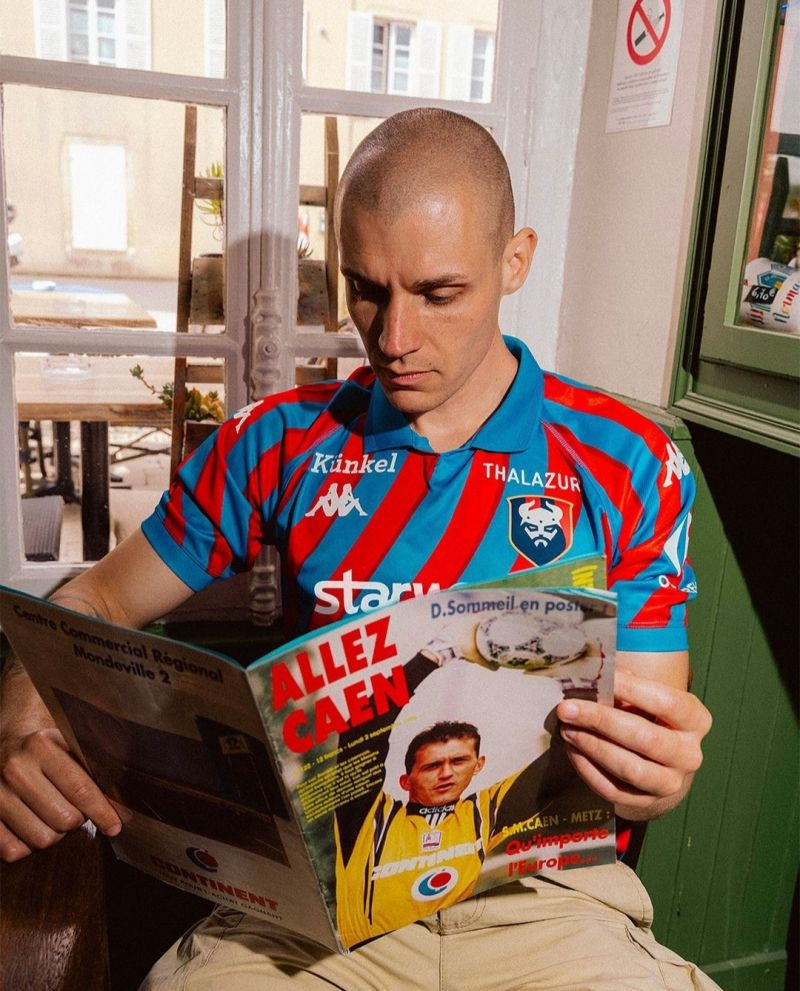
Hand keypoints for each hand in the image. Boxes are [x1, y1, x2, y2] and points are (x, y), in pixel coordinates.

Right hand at [1, 695, 120, 862]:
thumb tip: (120, 795)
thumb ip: (90, 760)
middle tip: (78, 810)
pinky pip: (13, 851)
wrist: (1, 738)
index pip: (80, 789)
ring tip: (55, 814)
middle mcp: (14, 770)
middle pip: (64, 819)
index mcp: (39, 746)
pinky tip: (34, 826)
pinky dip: (29, 846)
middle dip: (78, 819)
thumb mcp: (66, 738)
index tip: (114, 826)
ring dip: (56, 833)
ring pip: (42, 839)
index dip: (102, 812)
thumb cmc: (42, 742)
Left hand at [555, 666, 711, 820]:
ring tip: (567, 729)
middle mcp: (689, 754)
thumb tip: (591, 674)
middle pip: (646, 738)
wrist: (659, 765)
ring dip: (593, 747)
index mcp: (695, 720)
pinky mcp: (647, 802)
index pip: (666, 702)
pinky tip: (572, 750)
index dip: (632, 689)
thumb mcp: (647, 697)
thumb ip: (625, 683)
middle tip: (567, 708)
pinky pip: (614, 790)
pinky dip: (588, 770)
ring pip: (630, 768)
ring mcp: (670, 783)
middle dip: (602, 720)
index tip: (598, 679)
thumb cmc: (649, 718)